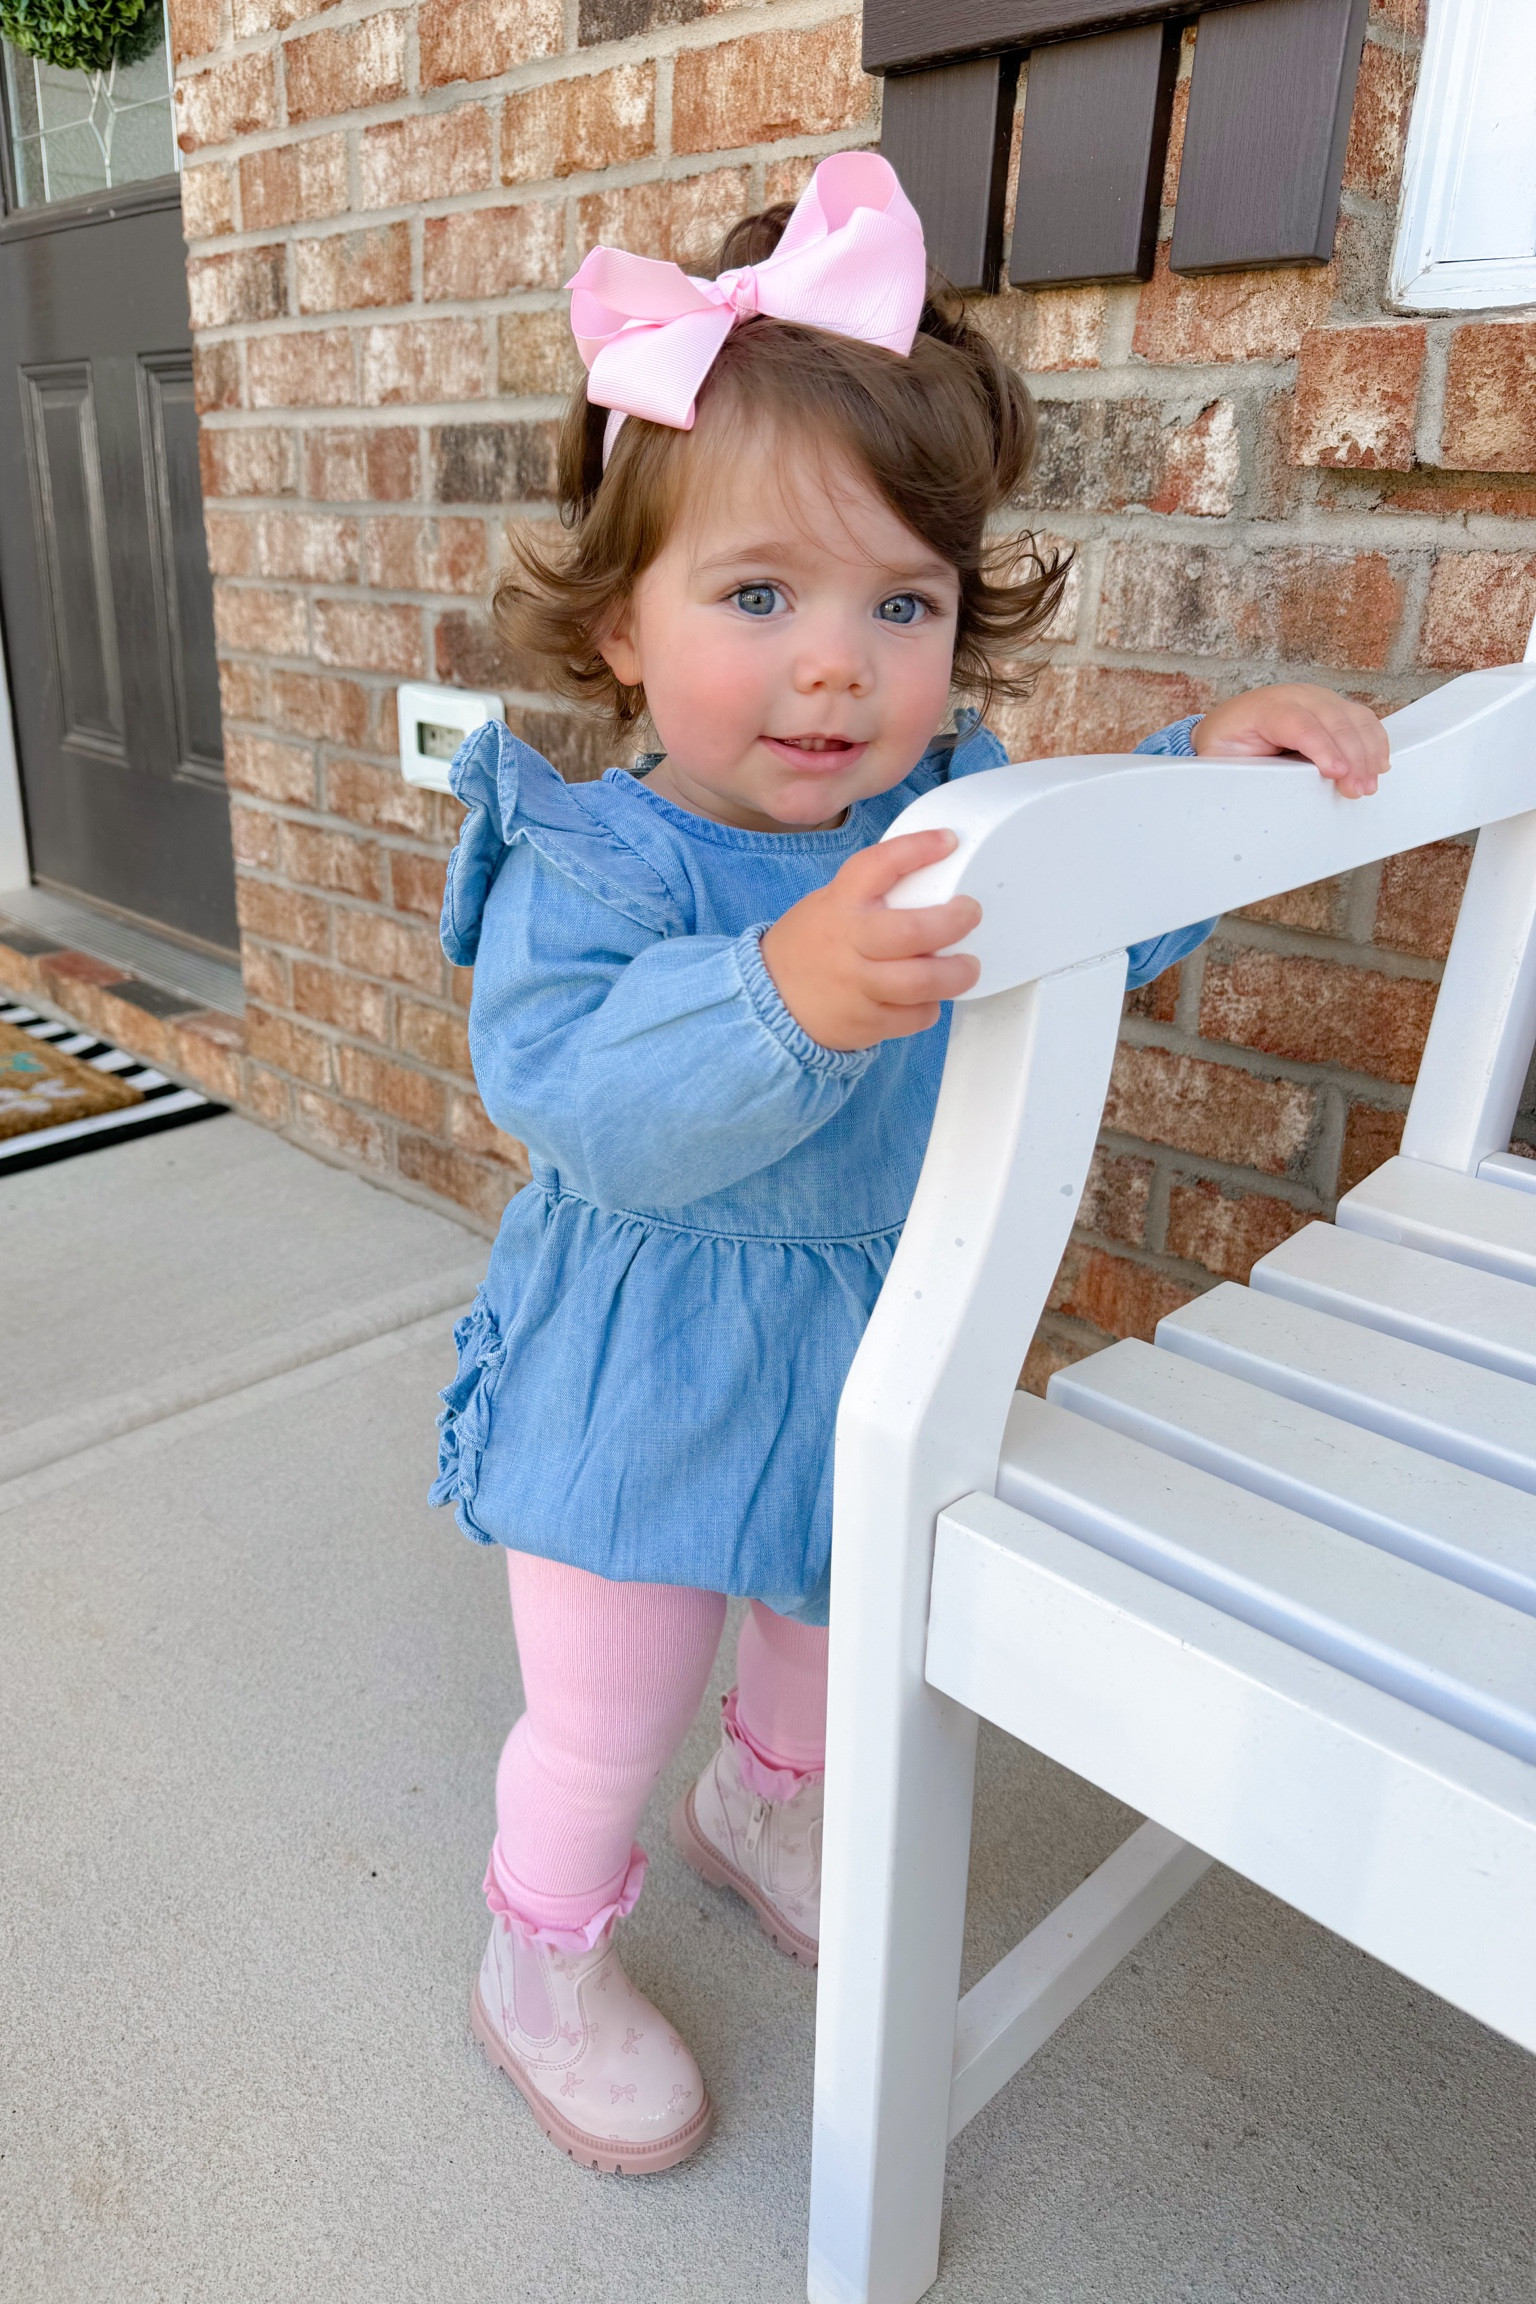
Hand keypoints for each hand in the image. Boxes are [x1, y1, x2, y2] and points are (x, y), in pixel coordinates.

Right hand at [761, 830, 981, 1050]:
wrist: (770, 999)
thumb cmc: (810, 945)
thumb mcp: (829, 903)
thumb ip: (872, 893)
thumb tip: (932, 875)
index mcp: (840, 904)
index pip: (878, 865)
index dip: (917, 849)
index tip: (949, 841)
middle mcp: (849, 943)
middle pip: (911, 932)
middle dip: (952, 922)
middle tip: (970, 914)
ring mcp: (857, 986)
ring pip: (920, 983)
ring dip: (955, 975)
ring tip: (968, 967)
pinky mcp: (866, 1022)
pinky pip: (913, 1016)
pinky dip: (929, 1007)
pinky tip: (928, 998)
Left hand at [1193, 684, 1388, 796]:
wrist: (1230, 727)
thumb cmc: (1226, 747)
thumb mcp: (1219, 761)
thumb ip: (1236, 773)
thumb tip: (1253, 796)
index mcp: (1264, 708)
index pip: (1299, 723)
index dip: (1321, 747)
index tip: (1335, 772)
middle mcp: (1296, 697)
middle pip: (1333, 721)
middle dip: (1351, 757)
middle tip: (1357, 789)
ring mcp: (1319, 699)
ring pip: (1354, 719)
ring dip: (1367, 753)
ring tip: (1368, 785)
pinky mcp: (1334, 708)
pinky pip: (1363, 720)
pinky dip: (1375, 742)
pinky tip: (1379, 764)